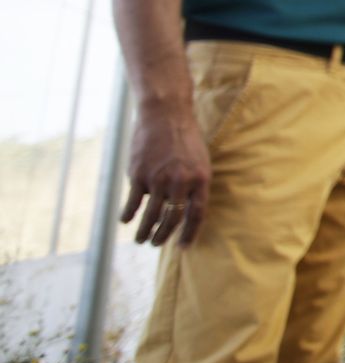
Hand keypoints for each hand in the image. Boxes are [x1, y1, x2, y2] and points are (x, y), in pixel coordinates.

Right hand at [120, 107, 211, 246]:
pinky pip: (133, 202)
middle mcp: (181, 182)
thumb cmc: (185, 138)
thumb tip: (186, 210)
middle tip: (156, 244)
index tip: (183, 247)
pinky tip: (125, 221)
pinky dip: (128, 215)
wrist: (165, 114)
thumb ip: (194, 185)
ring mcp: (159, 179)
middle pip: (172, 219)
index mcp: (200, 179)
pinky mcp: (139, 175)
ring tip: (142, 240)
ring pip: (151, 215)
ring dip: (145, 231)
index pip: (197, 215)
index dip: (189, 234)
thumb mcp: (200, 160)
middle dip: (163, 236)